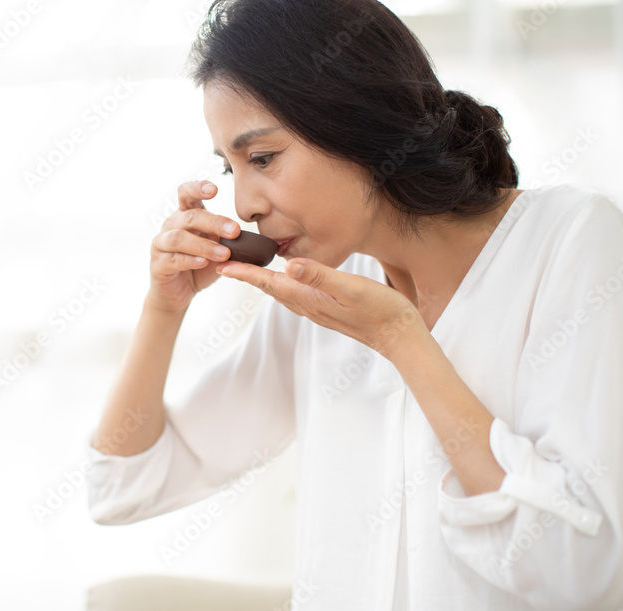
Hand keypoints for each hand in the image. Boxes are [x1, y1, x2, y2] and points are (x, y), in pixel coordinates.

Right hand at [146, 180, 242, 312]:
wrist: (179, 292)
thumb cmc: (199, 265)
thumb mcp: (217, 248)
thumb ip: (228, 240)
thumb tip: (251, 238)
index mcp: (185, 216)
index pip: (186, 194)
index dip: (197, 188)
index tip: (214, 189)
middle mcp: (171, 226)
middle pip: (189, 217)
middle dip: (214, 222)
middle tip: (235, 231)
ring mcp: (161, 245)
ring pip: (178, 238)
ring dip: (204, 245)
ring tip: (224, 254)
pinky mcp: (158, 264)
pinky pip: (173, 259)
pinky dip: (190, 260)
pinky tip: (204, 262)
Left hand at [216, 257, 428, 358]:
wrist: (400, 336)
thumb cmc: (381, 310)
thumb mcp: (351, 288)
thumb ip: (320, 277)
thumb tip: (288, 266)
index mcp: (310, 298)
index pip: (269, 283)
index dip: (246, 273)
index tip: (223, 264)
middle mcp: (308, 306)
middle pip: (269, 288)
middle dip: (246, 275)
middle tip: (224, 262)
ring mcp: (316, 310)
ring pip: (280, 292)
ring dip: (261, 281)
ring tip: (245, 269)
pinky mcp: (326, 310)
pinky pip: (294, 295)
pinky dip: (280, 285)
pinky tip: (283, 280)